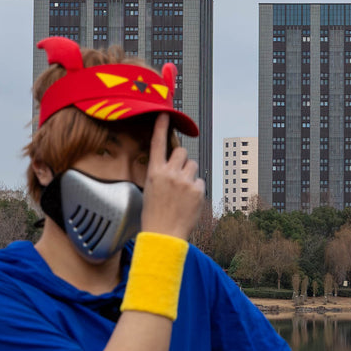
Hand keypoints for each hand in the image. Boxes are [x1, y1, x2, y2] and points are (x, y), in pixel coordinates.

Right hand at [140, 114, 203, 240]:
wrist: (163, 235)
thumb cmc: (154, 215)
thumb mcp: (150, 190)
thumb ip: (161, 174)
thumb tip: (174, 166)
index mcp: (154, 172)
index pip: (158, 144)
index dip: (161, 127)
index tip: (165, 115)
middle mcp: (170, 173)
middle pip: (182, 151)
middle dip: (183, 159)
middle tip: (179, 173)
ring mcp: (185, 181)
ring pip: (194, 165)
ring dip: (190, 174)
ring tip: (183, 191)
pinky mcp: (198, 190)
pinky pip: (200, 182)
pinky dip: (196, 189)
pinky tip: (188, 201)